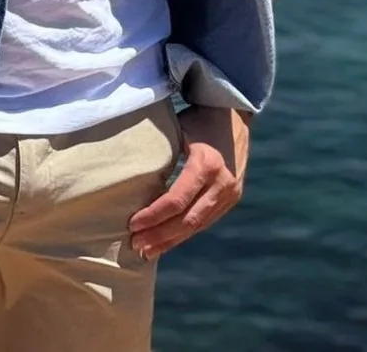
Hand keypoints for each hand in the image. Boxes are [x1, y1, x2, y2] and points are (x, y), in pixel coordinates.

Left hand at [128, 105, 250, 260]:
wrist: (235, 115)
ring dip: (172, 240)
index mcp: (206, 164)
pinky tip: (169, 241)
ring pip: (197, 225)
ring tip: (148, 251)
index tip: (132, 224)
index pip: (176, 200)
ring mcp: (230, 194)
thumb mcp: (179, 130)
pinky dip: (185, 233)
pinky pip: (205, 221)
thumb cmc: (199, 118)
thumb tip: (131, 178)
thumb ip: (163, 155)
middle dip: (160, 235)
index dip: (153, 215)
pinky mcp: (231, 199)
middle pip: (187, 220)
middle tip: (136, 246)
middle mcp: (222, 184)